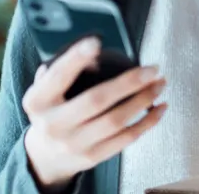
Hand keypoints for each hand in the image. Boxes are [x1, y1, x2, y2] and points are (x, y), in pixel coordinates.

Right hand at [22, 37, 166, 189]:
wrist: (45, 156)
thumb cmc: (51, 112)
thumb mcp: (44, 92)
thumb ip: (60, 72)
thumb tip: (92, 54)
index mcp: (38, 102)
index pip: (57, 77)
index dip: (75, 59)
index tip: (95, 42)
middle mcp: (54, 125)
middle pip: (95, 101)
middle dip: (128, 83)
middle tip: (151, 69)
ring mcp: (74, 143)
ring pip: (115, 120)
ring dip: (143, 100)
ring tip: (159, 84)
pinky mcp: (92, 157)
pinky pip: (125, 139)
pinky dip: (147, 122)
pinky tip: (160, 108)